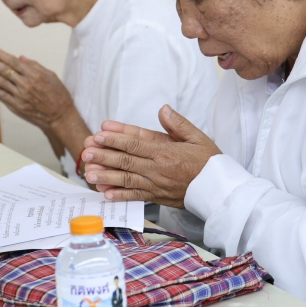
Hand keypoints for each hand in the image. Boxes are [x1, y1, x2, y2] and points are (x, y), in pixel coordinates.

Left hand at [0, 45, 72, 130]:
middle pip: (3, 70)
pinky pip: (0, 96)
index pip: (12, 61)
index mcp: (34, 75)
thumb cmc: (59, 96)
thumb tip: (20, 58)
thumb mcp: (51, 76)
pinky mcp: (16, 106)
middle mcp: (25, 84)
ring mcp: (19, 96)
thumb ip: (35, 66)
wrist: (60, 117)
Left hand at [82, 105, 220, 207]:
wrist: (219, 190)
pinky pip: (136, 196)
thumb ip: (178, 124)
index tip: (100, 134)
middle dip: (104, 156)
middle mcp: (158, 168)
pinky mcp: (157, 197)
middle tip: (85, 152)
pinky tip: (106, 194)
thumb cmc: (210, 162)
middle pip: (126, 161)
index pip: (136, 144)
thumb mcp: (198, 137)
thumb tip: (163, 110)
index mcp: (166, 151)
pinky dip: (121, 196)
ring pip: (127, 179)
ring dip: (106, 176)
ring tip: (89, 173)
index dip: (116, 139)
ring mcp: (156, 184)